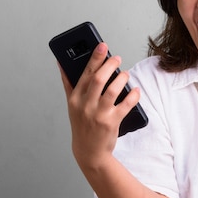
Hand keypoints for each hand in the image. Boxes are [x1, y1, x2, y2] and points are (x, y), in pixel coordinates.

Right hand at [59, 43, 140, 167]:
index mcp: (75, 98)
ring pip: (112, 90)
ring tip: (125, 74)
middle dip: (109, 65)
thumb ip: (68, 83)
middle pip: (98, 79)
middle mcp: (85, 105)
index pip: (84, 73)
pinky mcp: (112, 122)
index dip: (94, 58)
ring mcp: (99, 114)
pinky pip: (126, 105)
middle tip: (117, 58)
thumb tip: (62, 62)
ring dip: (121, 78)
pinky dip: (133, 96)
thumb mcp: (71, 104)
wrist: (89, 151)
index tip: (102, 46)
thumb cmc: (81, 124)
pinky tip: (136, 90)